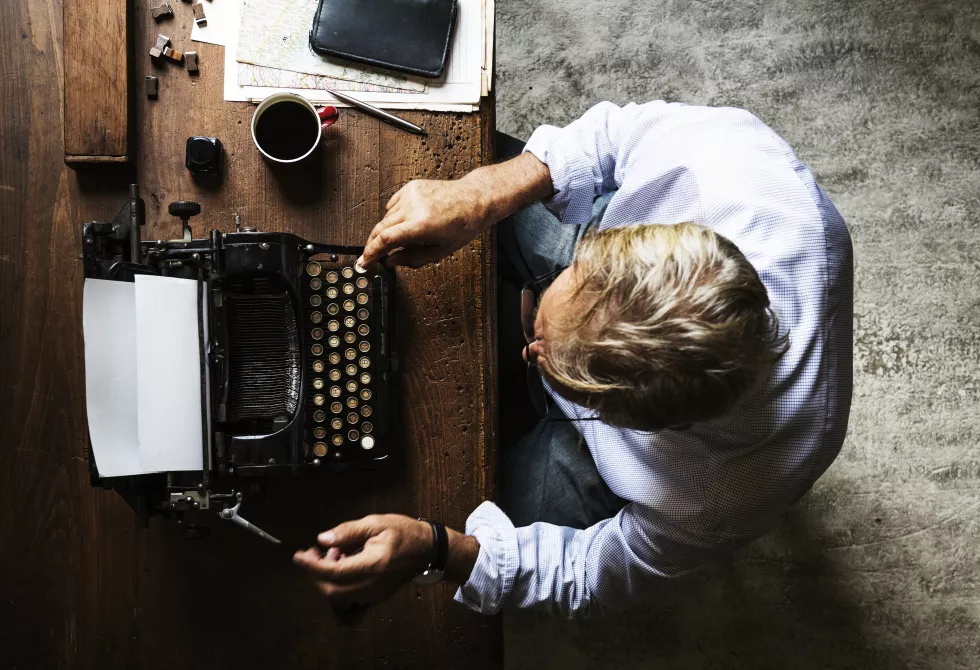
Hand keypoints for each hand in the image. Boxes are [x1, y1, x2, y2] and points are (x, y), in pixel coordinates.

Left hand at [293, 514, 432, 606]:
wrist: (428, 549)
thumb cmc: (404, 533)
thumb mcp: (376, 523)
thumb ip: (348, 532)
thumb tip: (322, 540)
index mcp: (372, 565)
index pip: (333, 572)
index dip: (311, 566)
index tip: (298, 556)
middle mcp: (372, 585)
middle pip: (332, 590)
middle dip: (316, 573)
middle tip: (312, 554)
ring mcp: (374, 595)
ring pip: (339, 598)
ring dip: (327, 579)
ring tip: (334, 556)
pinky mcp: (376, 597)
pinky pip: (350, 600)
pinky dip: (338, 587)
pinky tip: (343, 568)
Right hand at [358, 178, 494, 268]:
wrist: (473, 199)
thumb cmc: (462, 226)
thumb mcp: (440, 251)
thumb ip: (412, 258)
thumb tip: (390, 261)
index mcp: (421, 225)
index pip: (385, 239)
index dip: (371, 252)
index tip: (363, 261)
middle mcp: (414, 207)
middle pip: (380, 228)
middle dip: (372, 244)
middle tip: (369, 256)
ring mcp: (411, 195)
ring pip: (386, 217)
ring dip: (387, 230)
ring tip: (401, 238)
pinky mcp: (411, 187)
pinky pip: (393, 204)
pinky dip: (394, 215)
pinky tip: (406, 221)